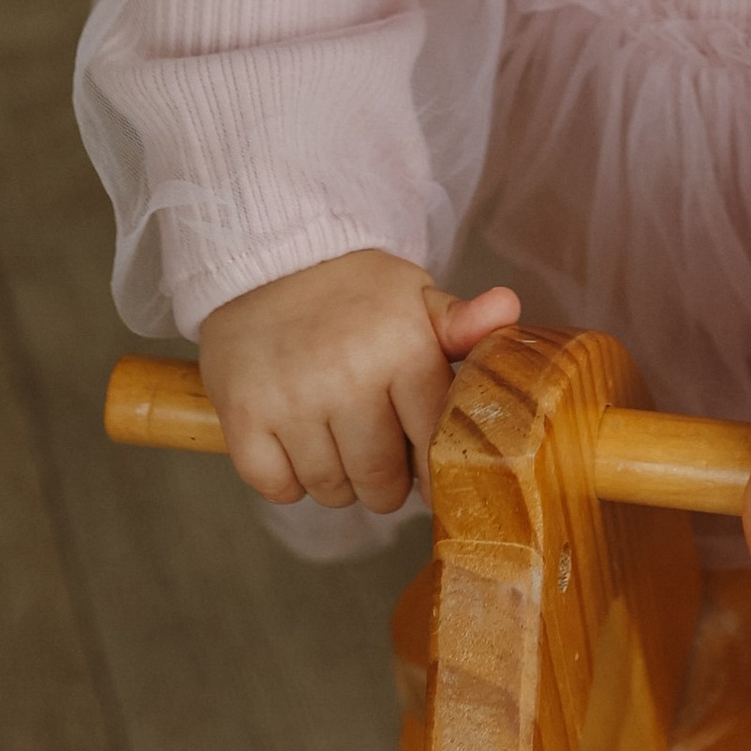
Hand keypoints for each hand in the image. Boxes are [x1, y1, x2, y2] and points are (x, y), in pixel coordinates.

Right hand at [194, 248, 519, 514]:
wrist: (268, 260)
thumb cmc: (353, 293)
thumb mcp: (415, 298)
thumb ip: (463, 323)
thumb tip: (508, 309)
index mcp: (403, 349)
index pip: (434, 445)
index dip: (431, 465)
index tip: (424, 466)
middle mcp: (348, 377)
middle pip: (380, 481)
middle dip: (384, 482)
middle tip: (378, 454)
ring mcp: (291, 400)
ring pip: (330, 490)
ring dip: (337, 481)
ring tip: (336, 442)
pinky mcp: (243, 416)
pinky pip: (278, 489)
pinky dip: (288, 480)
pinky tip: (295, 443)